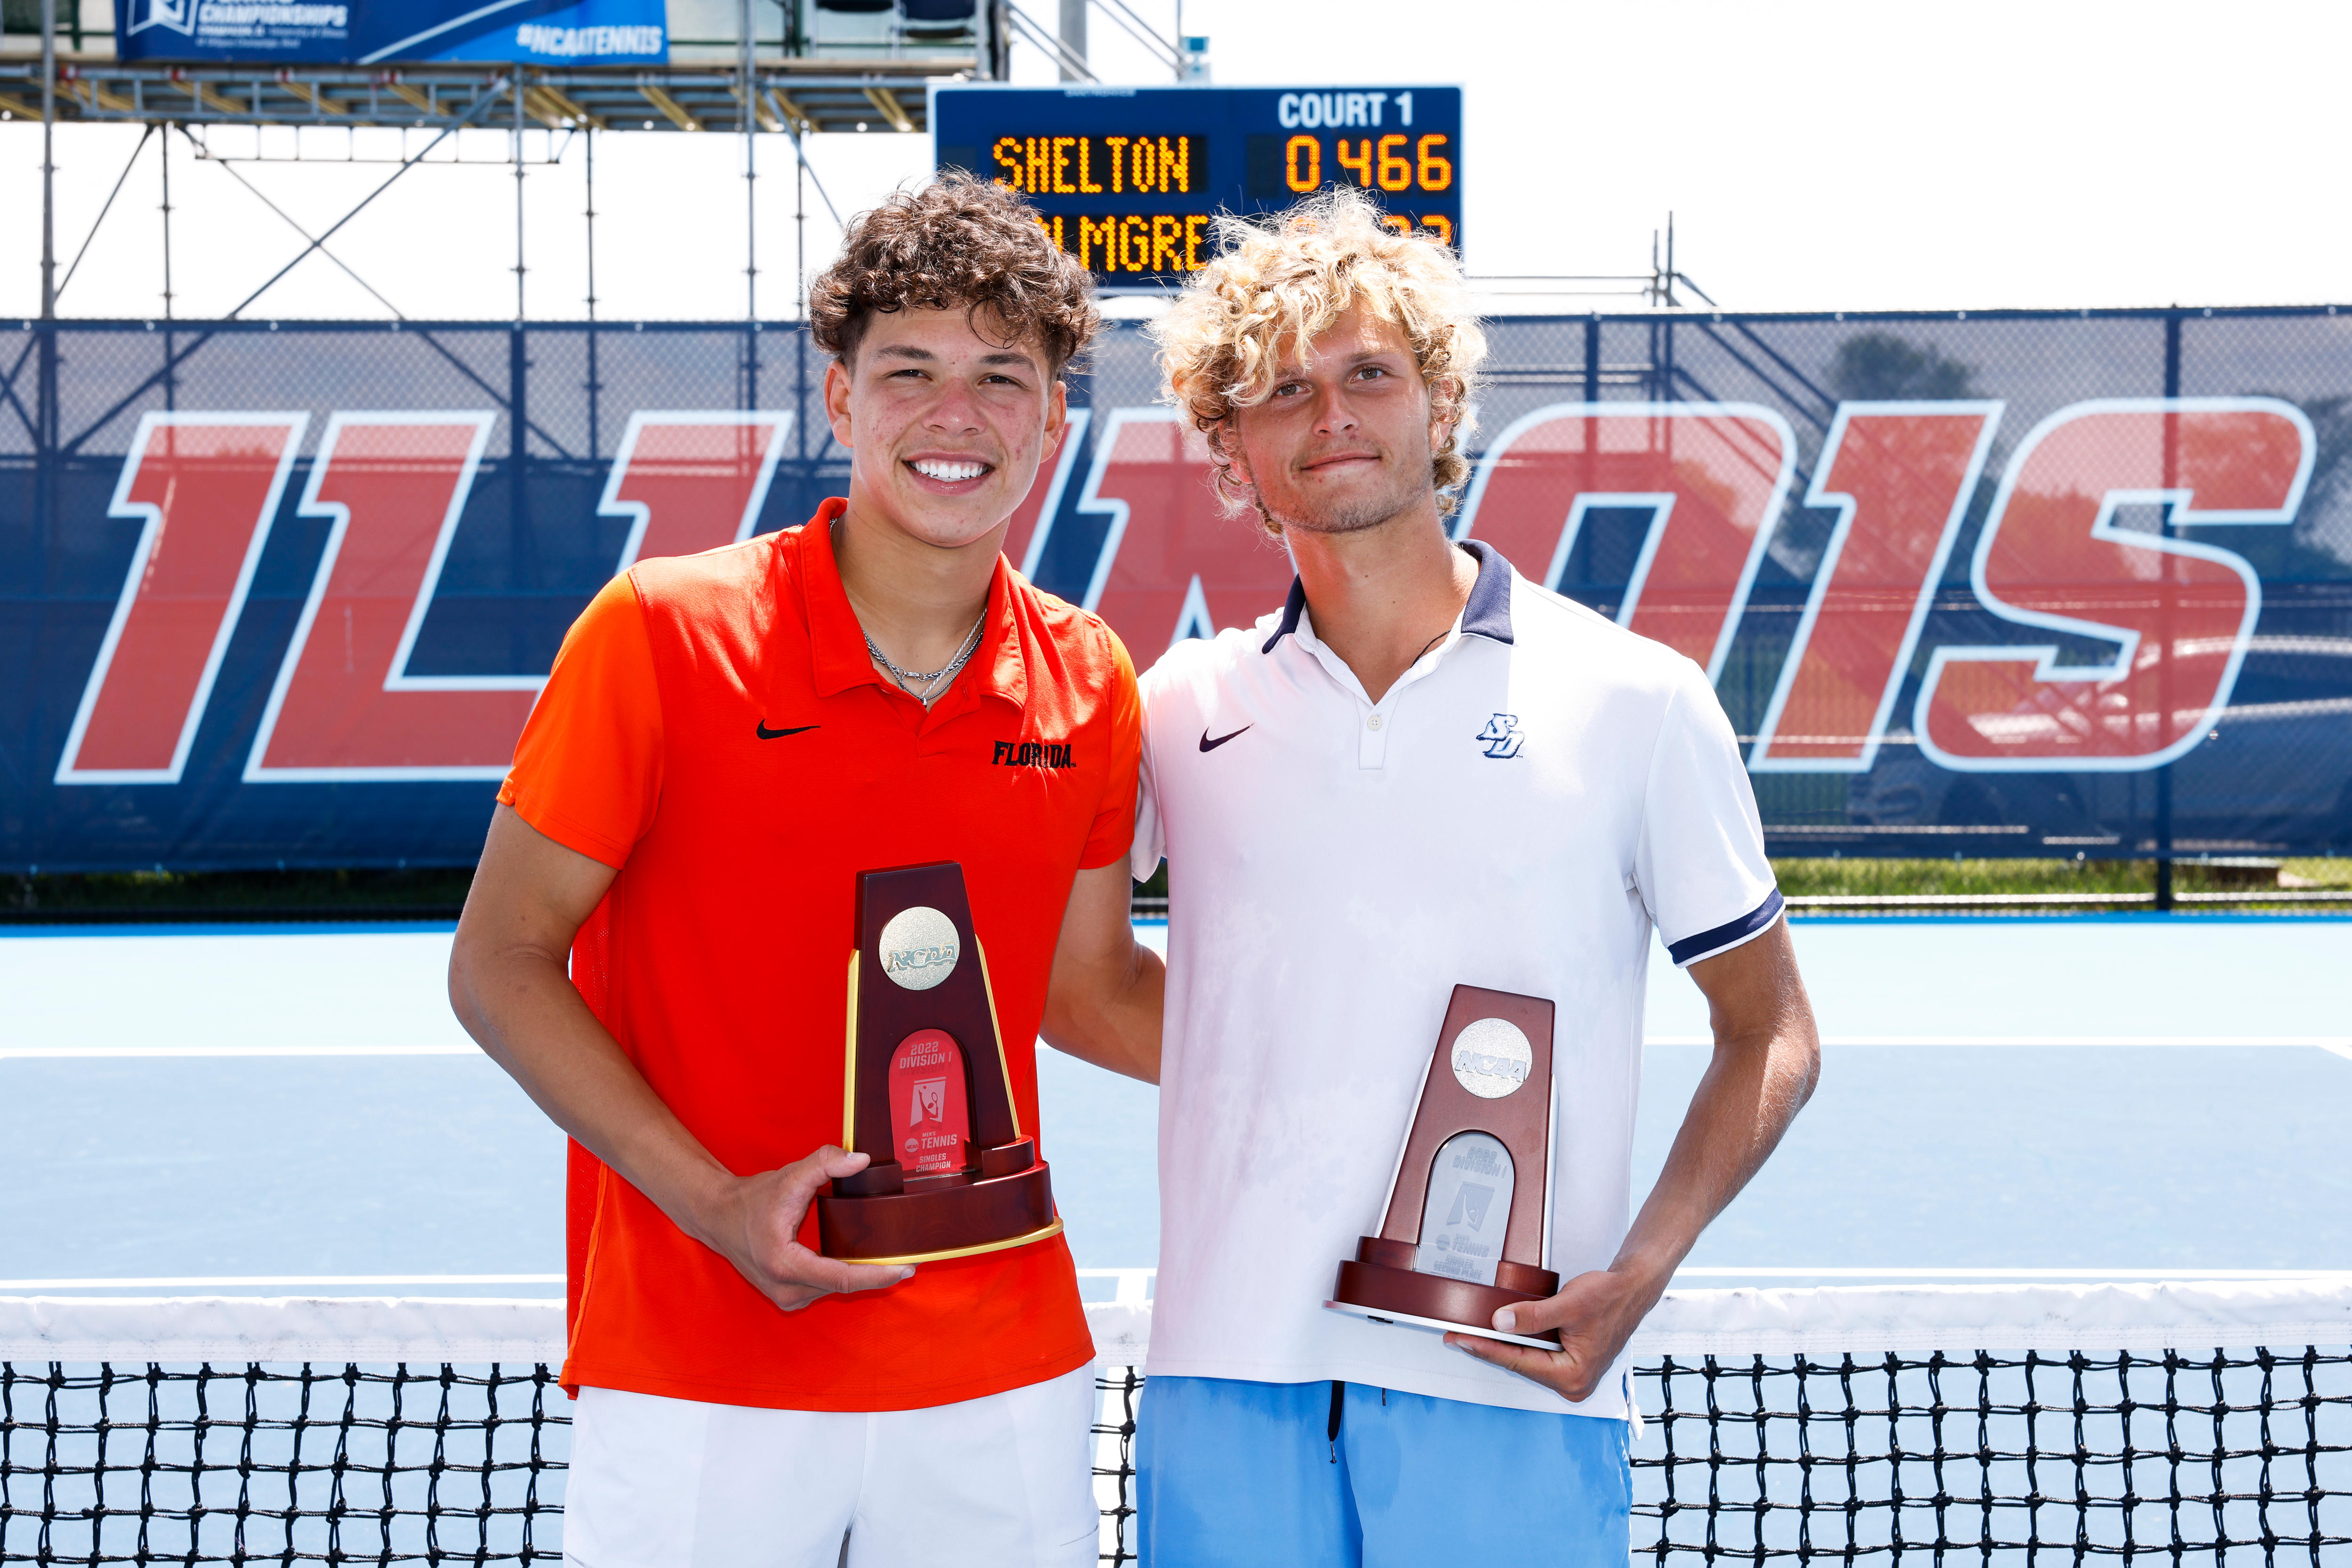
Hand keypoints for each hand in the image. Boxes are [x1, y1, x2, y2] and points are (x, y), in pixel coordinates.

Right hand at [689, 1145, 915, 1311]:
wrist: (718, 1217)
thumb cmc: (752, 1199)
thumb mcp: (789, 1177)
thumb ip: (825, 1163)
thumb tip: (862, 1160)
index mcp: (785, 1265)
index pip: (843, 1278)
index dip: (877, 1275)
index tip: (907, 1267)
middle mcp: (786, 1289)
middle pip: (844, 1285)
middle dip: (877, 1274)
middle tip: (911, 1257)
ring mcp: (786, 1298)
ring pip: (836, 1288)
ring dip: (862, 1276)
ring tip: (892, 1258)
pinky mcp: (788, 1297)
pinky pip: (826, 1288)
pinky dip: (845, 1275)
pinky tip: (863, 1261)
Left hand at [1442, 1266, 1663, 1401]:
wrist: (1631, 1289)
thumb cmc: (1611, 1298)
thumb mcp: (1568, 1305)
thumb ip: (1533, 1316)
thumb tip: (1500, 1323)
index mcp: (1573, 1376)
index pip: (1518, 1362)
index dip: (1485, 1348)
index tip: (1460, 1340)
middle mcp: (1572, 1383)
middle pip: (1520, 1364)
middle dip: (1489, 1348)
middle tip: (1456, 1336)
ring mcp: (1571, 1375)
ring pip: (1526, 1360)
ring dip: (1502, 1345)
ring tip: (1471, 1333)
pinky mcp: (1569, 1364)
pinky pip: (1536, 1354)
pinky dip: (1519, 1342)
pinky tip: (1499, 1332)